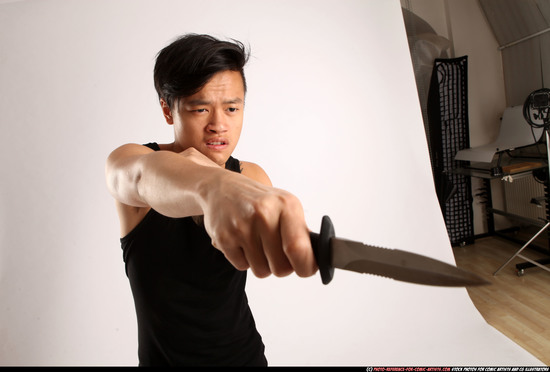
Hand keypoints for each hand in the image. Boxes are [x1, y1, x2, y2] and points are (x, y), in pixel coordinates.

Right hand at [203, 172, 317, 278]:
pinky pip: (242, 267)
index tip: (306, 269)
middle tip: (276, 251)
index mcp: (286, 205)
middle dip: (281, 266)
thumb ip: (301, 232)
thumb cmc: (260, 201)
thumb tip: (315, 260)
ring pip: (262, 271)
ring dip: (262, 264)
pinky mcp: (224, 237)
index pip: (299, 248)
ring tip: (257, 243)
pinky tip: (242, 242)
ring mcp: (242, 226)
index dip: (306, 266)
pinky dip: (244, 260)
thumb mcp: (285, 206)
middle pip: (281, 267)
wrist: (222, 189)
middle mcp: (264, 214)